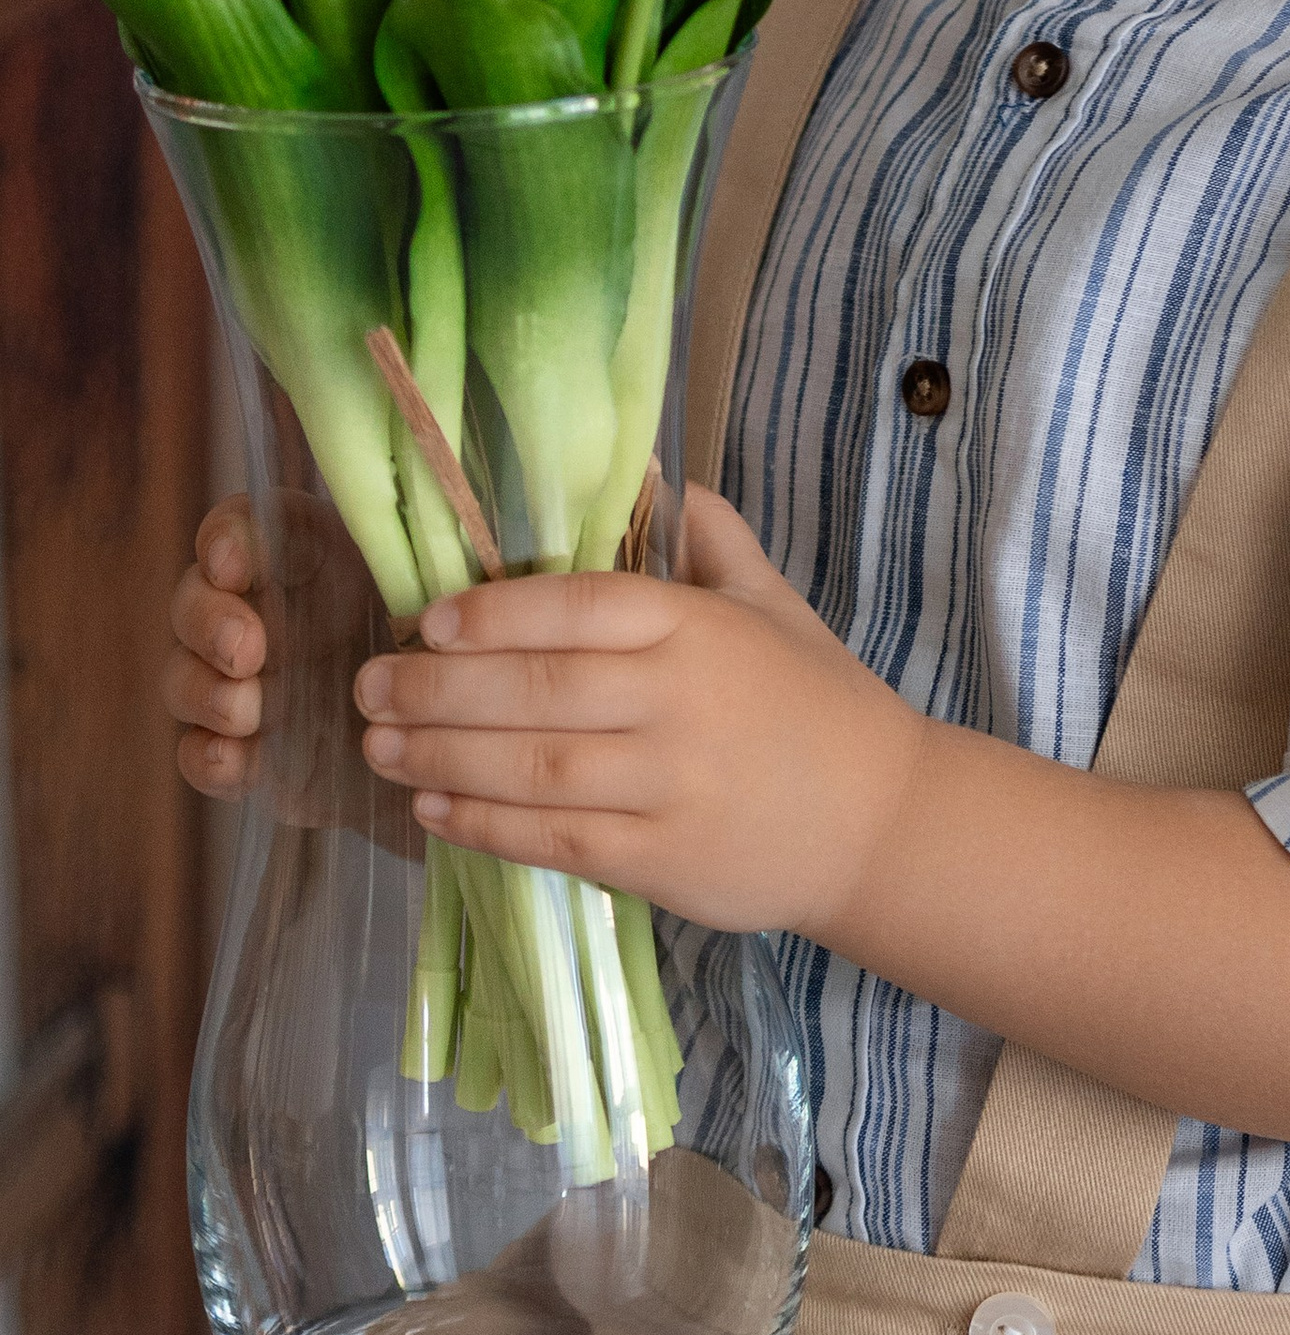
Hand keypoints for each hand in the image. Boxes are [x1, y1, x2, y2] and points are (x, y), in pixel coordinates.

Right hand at [167, 490, 410, 844]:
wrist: (452, 740)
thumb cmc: (444, 647)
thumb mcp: (439, 596)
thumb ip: (417, 559)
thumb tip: (424, 527)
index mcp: (302, 560)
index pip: (239, 528)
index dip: (226, 541)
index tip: (236, 567)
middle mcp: (257, 615)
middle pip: (194, 601)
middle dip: (209, 623)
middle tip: (247, 650)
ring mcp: (241, 686)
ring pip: (183, 677)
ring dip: (206, 692)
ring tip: (250, 710)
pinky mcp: (243, 753)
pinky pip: (195, 753)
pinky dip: (208, 756)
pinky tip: (233, 758)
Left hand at [352, 484, 924, 934]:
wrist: (878, 821)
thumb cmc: (816, 701)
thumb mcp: (773, 604)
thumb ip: (712, 539)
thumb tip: (657, 473)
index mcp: (699, 628)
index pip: (581, 607)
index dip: (494, 613)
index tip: (425, 620)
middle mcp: (679, 703)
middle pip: (537, 691)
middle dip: (436, 690)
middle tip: (367, 686)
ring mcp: (670, 787)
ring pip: (532, 768)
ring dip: (440, 757)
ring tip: (377, 746)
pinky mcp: (662, 861)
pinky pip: (554, 840)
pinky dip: (484, 825)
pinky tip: (432, 808)